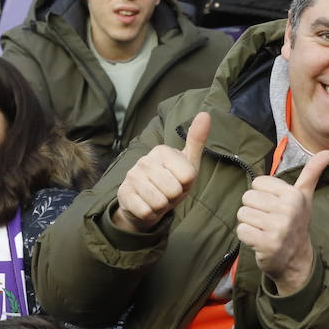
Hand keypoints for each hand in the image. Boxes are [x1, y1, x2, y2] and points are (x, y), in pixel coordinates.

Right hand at [112, 111, 209, 232]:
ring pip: (160, 202)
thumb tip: (205, 114)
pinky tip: (147, 206)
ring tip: (158, 198)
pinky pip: (146, 212)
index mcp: (162, 151)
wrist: (146, 202)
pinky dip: (150, 214)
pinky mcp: (123, 194)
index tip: (179, 181)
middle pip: (174, 190)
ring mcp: (131, 177)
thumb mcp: (188, 163)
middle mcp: (144, 160)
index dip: (187, 184)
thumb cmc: (172, 181)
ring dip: (162, 206)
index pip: (188, 176)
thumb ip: (197, 140)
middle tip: (168, 192)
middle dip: (174, 196)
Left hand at [236, 149, 328, 294]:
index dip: (262, 195)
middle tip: (268, 221)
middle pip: (247, 197)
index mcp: (294, 195)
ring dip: (250, 224)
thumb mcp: (305, 196)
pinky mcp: (267, 244)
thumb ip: (312, 172)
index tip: (275, 207)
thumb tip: (328, 151)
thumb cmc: (297, 223)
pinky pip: (241, 230)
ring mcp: (278, 228)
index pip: (258, 183)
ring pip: (242, 213)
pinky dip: (247, 237)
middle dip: (254, 210)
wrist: (297, 260)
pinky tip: (259, 241)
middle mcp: (288, 209)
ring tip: (264, 230)